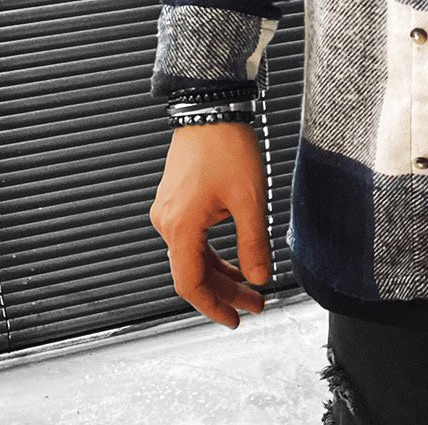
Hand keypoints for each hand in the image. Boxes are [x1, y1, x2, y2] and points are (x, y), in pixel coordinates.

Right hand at [149, 121, 271, 328]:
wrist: (211, 108)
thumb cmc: (227, 146)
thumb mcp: (249, 198)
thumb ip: (253, 242)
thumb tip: (260, 276)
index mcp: (180, 226)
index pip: (190, 283)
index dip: (213, 306)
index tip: (235, 319)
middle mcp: (167, 222)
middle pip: (193, 272)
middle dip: (226, 290)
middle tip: (255, 303)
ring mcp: (169, 211)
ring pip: (193, 255)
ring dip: (221, 272)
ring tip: (251, 284)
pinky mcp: (176, 200)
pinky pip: (192, 238)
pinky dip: (212, 252)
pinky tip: (234, 258)